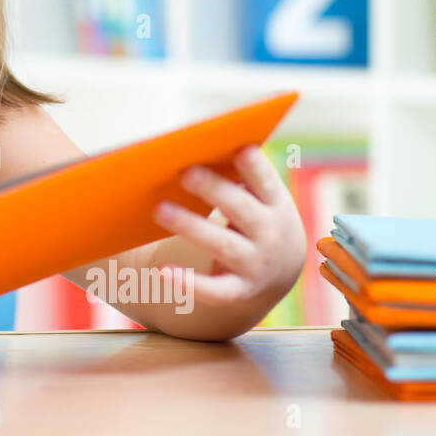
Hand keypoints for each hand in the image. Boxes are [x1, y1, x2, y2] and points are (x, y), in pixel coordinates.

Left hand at [151, 144, 305, 308]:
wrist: (276, 272)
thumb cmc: (257, 219)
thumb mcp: (260, 199)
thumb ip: (242, 177)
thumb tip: (199, 145)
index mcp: (275, 204)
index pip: (266, 181)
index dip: (255, 167)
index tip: (240, 149)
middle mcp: (271, 235)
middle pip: (241, 210)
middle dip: (214, 190)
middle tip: (185, 173)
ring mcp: (256, 265)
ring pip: (222, 245)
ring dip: (190, 226)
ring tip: (159, 210)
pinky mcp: (239, 291)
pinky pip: (213, 290)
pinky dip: (189, 283)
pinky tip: (163, 271)